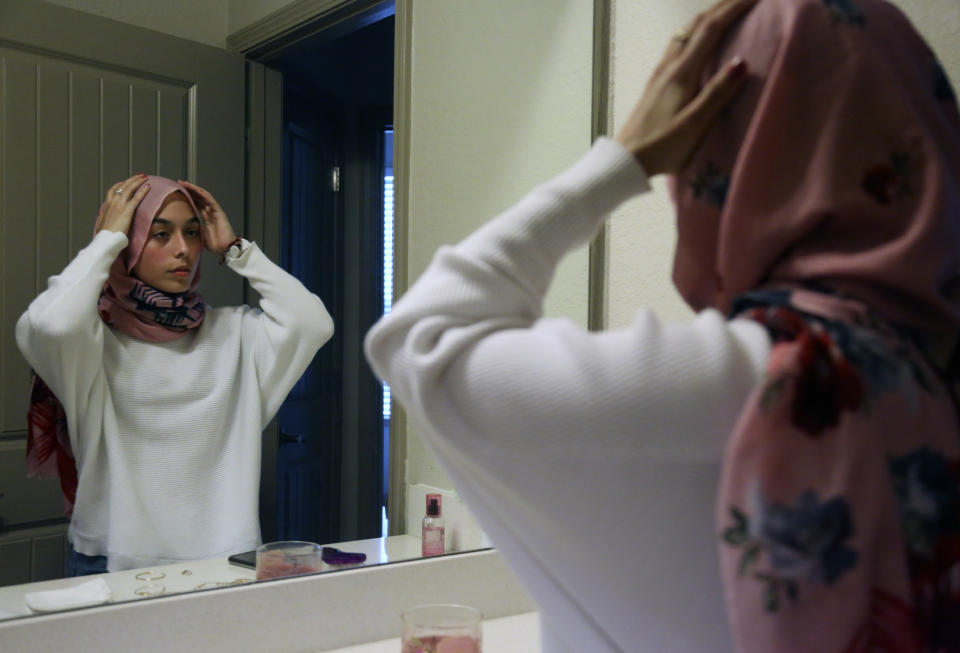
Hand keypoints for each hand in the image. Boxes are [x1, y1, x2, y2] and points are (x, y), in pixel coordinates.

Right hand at [95, 174, 149, 234]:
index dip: (121, 184)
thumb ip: (103, 218)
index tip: (126, 181)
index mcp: (107, 206)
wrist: (106, 240)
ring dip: (138, 181)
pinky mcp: (127, 210)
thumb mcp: (101, 224)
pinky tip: (148, 187)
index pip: (113, 190)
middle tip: (140, 175)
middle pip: (123, 186)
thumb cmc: (104, 236)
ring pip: (129, 188)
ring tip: (145, 177)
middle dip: (132, 179)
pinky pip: (136, 198)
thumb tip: (102, 216)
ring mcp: (120, 205)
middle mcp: (113, 202)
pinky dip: (142, 191)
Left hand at [176, 180, 237, 253]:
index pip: (196, 203)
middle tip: (179, 183)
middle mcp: (210, 212)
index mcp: (206, 217)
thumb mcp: (200, 236)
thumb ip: (194, 231)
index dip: (187, 197)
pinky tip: (196, 189)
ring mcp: (215, 211)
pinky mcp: (219, 212)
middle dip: (189, 190)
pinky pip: (211, 201)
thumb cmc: (216, 245)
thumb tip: (182, 231)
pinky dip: (203, 194)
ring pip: (204, 196)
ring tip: (185, 183)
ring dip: (194, 189)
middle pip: (199, 197)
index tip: (178, 192)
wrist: (226, 249)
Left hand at [614, 0, 756, 176]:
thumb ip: (717, 92)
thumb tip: (742, 60)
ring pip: (685, 32)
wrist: (626, 159)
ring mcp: (660, 72)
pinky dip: (695, 31)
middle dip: (722, 5)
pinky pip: (678, 44)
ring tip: (725, 11)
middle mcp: (669, 65)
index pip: (710, 29)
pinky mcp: (656, 82)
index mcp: (682, 72)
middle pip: (696, 24)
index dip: (733, 8)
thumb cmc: (662, 146)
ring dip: (707, 16)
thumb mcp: (694, 123)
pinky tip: (698, 39)